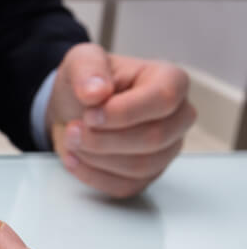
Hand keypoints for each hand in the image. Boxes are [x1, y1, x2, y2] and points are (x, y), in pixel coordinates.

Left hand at [47, 43, 195, 197]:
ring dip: (96, 157)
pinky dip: (92, 175)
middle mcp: (177, 117)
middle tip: (73, 129)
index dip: (123, 112)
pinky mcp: (147, 175)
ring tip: (72, 139)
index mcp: (170, 81)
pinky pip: (126, 186)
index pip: (164, 99)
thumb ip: (89, 70)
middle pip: (154, 138)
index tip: (90, 114)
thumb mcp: (81, 61)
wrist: (74, 109)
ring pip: (140, 166)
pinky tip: (75, 158)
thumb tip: (96, 92)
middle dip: (103, 138)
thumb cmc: (88, 84)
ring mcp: (166, 149)